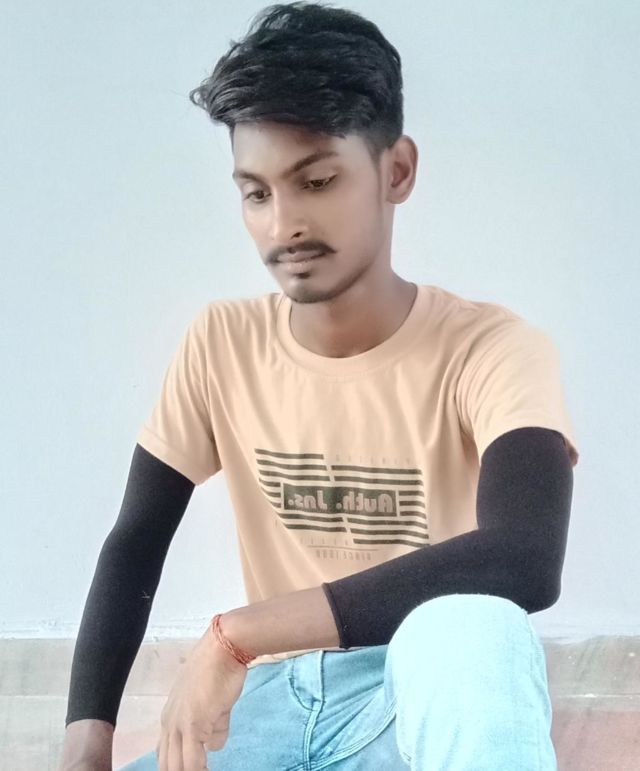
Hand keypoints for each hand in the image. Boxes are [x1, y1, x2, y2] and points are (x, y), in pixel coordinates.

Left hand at [156, 626, 248, 769]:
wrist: (224, 648)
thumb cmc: (220, 669)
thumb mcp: (214, 704)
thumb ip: (213, 727)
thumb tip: (212, 746)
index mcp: (170, 716)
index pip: (166, 754)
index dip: (177, 767)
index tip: (191, 768)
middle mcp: (168, 723)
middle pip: (167, 764)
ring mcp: (178, 724)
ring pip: (177, 766)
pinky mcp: (192, 725)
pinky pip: (193, 762)